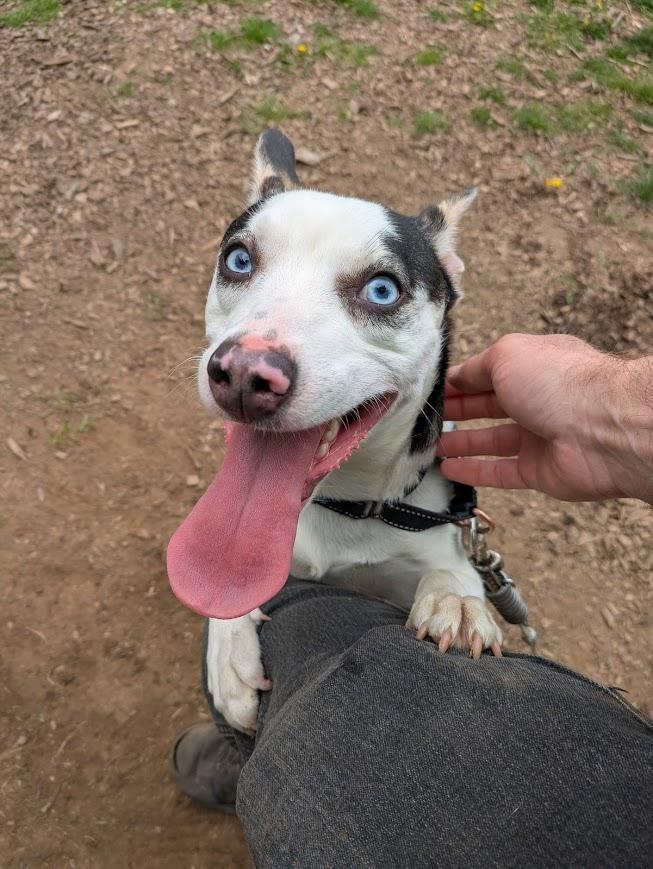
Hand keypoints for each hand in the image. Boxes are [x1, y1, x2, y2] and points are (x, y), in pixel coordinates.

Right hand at [438, 333, 652, 503]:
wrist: (602, 430)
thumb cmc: (559, 383)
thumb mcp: (508, 355)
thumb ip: (477, 367)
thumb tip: (457, 377)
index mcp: (535, 366)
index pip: (490, 372)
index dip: (462, 380)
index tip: (434, 388)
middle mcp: (539, 400)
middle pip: (490, 406)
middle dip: (460, 409)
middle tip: (430, 416)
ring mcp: (539, 437)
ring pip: (493, 440)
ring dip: (462, 442)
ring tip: (433, 444)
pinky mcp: (538, 471)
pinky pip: (500, 472)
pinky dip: (474, 471)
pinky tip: (449, 470)